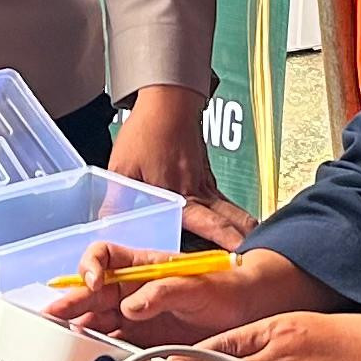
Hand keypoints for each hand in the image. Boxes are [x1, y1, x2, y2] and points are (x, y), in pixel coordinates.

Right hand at [48, 242, 336, 341]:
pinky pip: (116, 350)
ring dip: (80, 336)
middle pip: (90, 296)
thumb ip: (163, 290)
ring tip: (64, 348)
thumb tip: (131, 305)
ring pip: (98, 325)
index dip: (90, 267)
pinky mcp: (146, 345)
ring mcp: (137, 320)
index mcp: (140, 267)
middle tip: (52, 320)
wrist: (251, 310)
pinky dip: (104, 359)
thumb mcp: (196, 282)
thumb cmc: (225, 286)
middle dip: (70, 306)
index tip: (92, 284)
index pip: (102, 257)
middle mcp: (132, 292)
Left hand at [108, 86, 249, 245]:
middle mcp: (198, 191)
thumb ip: (116, 200)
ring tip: (252, 247)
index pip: (209, 226)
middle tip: (254, 258)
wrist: (168, 101)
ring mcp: (205, 182)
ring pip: (230, 211)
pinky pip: (222, 200)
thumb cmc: (147, 132)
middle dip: (243, 239)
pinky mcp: (205, 174)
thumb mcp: (122, 168)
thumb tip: (106, 224)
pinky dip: (232, 214)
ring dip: (242, 228)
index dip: (224, 241)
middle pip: (229, 221)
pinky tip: (237, 224)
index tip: (235, 257)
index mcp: (181, 195)